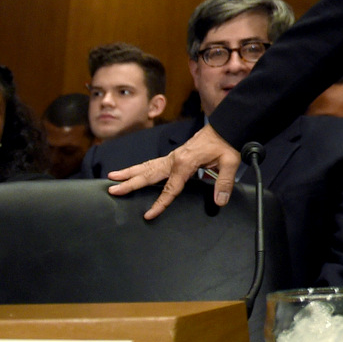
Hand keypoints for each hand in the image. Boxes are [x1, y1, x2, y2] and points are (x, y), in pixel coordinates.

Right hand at [106, 124, 239, 218]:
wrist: (224, 127)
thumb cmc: (226, 144)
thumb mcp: (230, 162)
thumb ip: (224, 182)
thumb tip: (220, 201)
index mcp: (185, 163)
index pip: (170, 188)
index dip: (160, 203)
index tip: (149, 215)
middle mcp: (174, 160)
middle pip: (149, 174)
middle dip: (130, 183)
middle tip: (113, 190)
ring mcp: (172, 157)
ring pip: (147, 166)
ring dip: (129, 172)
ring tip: (112, 177)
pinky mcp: (174, 156)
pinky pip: (152, 163)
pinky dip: (139, 167)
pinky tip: (131, 171)